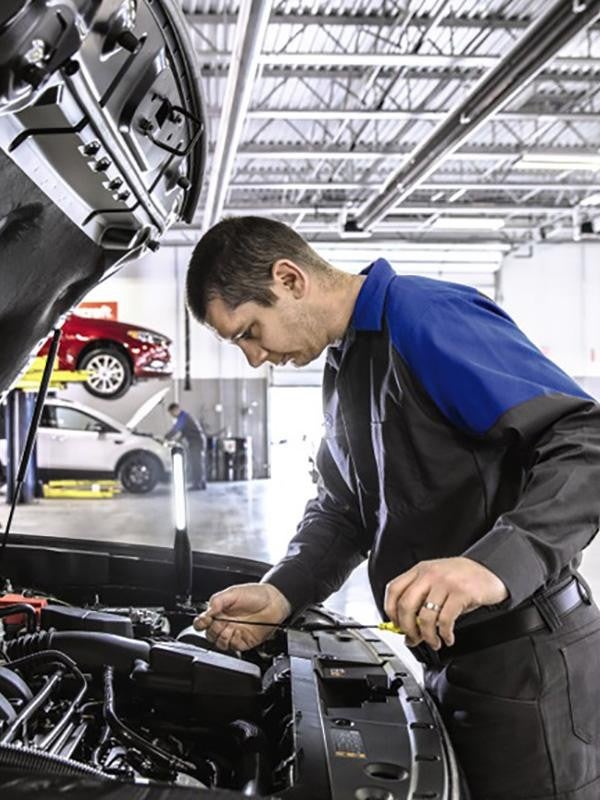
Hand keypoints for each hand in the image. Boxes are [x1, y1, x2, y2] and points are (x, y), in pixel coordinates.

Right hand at [193, 582, 290, 650]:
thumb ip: (218, 600)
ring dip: (221, 638)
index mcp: (220, 611)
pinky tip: (236, 633)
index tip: (206, 620)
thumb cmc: (256, 594)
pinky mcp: (243, 642)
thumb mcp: (234, 592)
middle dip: (212, 630)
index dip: (201, 623)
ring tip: (228, 629)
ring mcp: (234, 633)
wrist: (274, 602)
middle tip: (219, 623)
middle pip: (209, 634)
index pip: (203, 621)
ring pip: (219, 643)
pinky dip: (232, 642)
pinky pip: (232, 647)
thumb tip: (208, 610)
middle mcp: (225, 623)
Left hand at [384, 557, 507, 649]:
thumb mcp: (437, 581)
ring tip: (434, 642)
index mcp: (420, 570)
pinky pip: (445, 620)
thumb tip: (407, 628)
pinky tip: (448, 637)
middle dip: (407, 628)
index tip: (395, 625)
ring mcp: (445, 582)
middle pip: (406, 605)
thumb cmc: (462, 577)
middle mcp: (430, 574)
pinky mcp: (461, 593)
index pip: (393, 589)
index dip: (390, 611)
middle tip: (413, 638)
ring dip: (427, 636)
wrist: (490, 569)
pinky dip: (444, 634)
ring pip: (425, 616)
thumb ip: (421, 599)